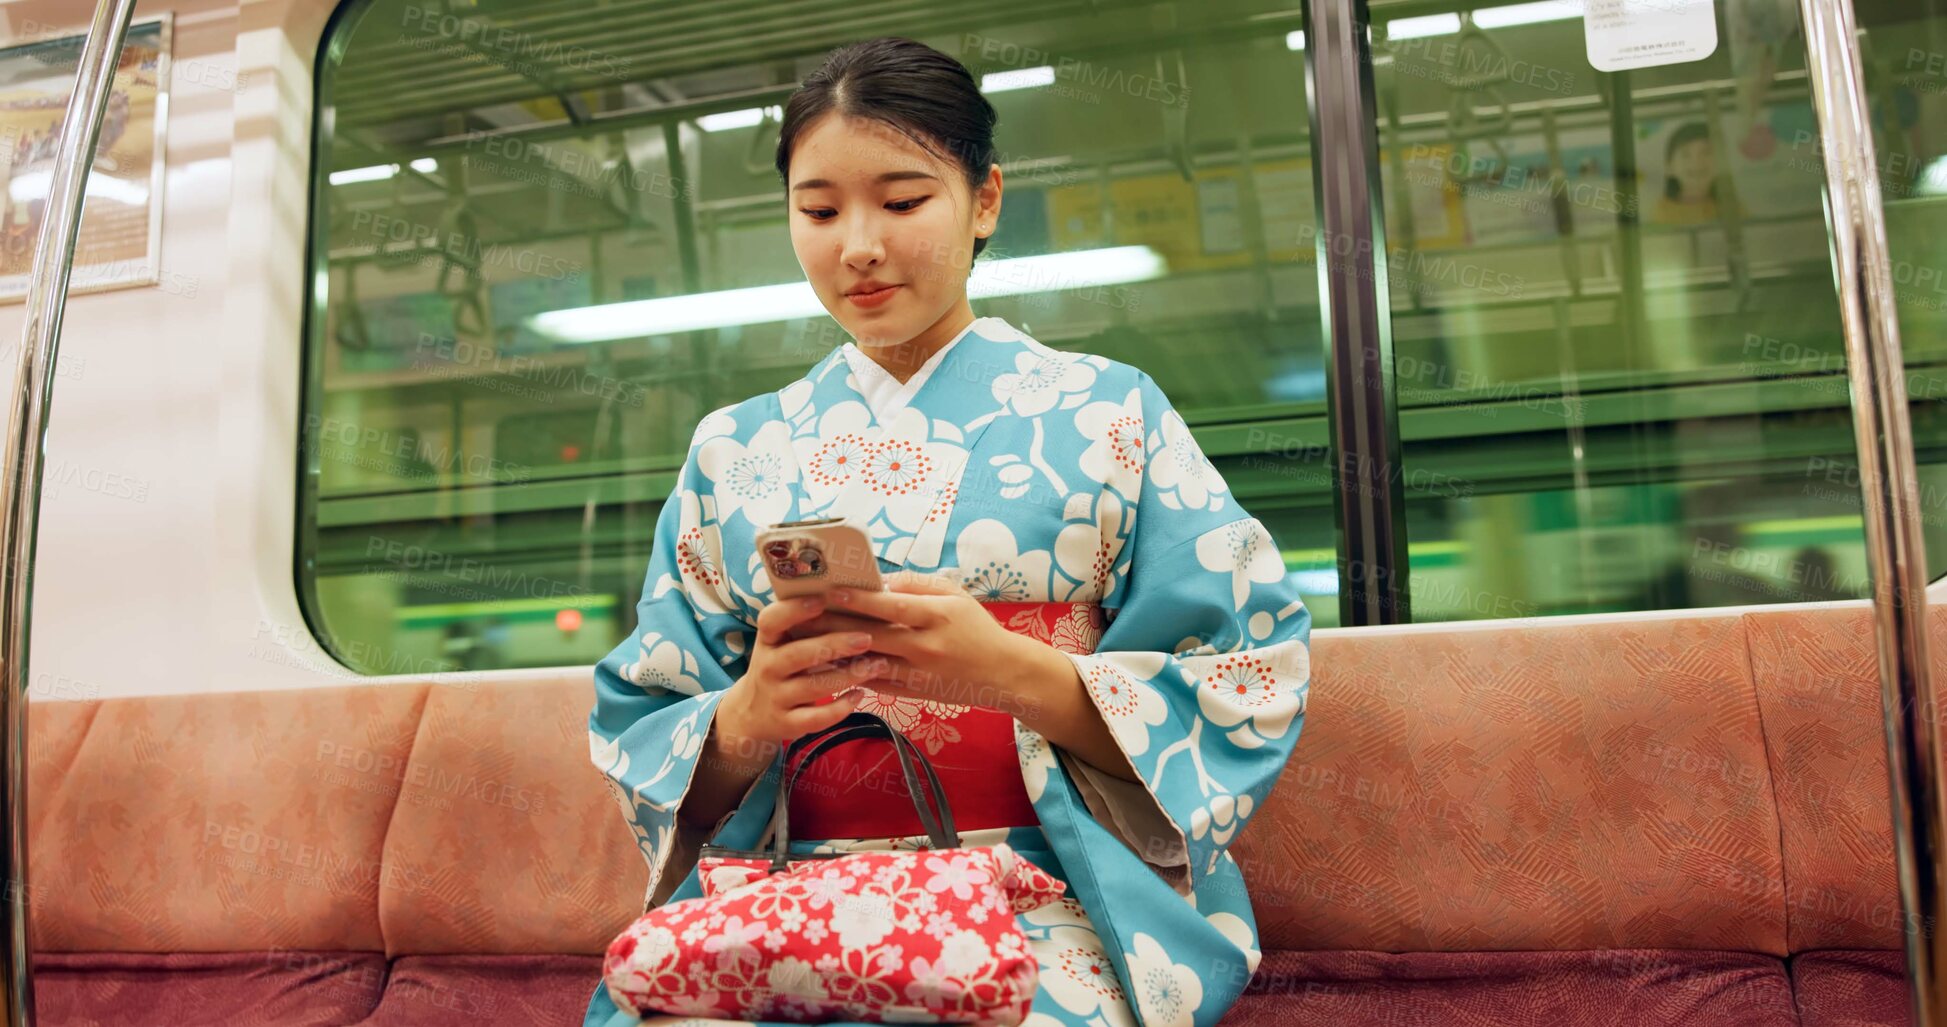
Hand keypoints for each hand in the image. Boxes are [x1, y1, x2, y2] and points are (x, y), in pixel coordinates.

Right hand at [719, 596, 890, 745]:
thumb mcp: (781, 644)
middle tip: (867, 638)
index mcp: (767, 641)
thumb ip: (805, 626)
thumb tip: (852, 597)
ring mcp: (776, 697)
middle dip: (834, 645)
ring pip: (813, 687)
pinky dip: (839, 709)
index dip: (794, 609)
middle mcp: (768, 668)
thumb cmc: (779, 667)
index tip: (822, 599)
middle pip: (799, 654)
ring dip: (848, 675)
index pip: (771, 620)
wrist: (751, 713)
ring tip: (878, 665)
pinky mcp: (787, 724)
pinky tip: (860, 696)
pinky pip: (815, 718)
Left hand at [797, 570, 1038, 715]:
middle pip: (872, 635)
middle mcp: (926, 647)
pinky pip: (875, 683)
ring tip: (803, 641)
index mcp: (938, 616)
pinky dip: (849, 673)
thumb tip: (880, 582)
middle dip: (835, 625)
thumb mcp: (955, 596)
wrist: (1002, 674)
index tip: (831, 592)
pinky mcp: (913, 693)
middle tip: (801, 615)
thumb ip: (919, 585)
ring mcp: (918, 674)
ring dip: (834, 653)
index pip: (893, 607)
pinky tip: (825, 664)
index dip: (861, 600)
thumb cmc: (976, 628)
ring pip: (868, 663)